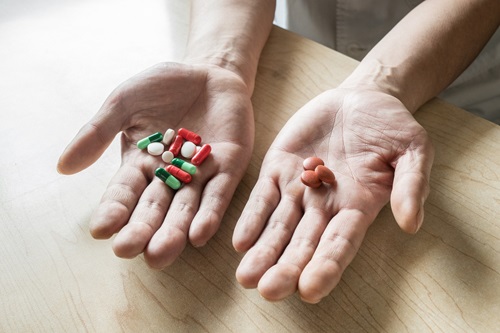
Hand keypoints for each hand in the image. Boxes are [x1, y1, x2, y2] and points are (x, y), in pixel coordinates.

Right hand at [58, 62, 253, 267]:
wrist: (207, 73)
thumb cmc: (162, 88)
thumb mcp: (124, 103)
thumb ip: (98, 132)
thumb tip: (63, 167)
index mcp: (140, 164)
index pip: (124, 193)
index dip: (113, 210)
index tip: (100, 230)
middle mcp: (169, 177)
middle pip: (154, 208)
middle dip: (141, 229)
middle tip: (129, 249)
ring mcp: (200, 175)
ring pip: (186, 208)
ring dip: (174, 231)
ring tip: (160, 253)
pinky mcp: (229, 167)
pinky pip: (219, 193)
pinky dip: (210, 213)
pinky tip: (199, 234)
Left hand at [233, 88, 433, 302]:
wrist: (362, 100)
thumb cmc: (392, 129)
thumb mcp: (413, 151)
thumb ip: (411, 185)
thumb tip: (411, 223)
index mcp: (357, 206)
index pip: (341, 243)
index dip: (326, 266)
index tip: (310, 289)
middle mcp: (324, 205)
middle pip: (303, 242)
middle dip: (286, 267)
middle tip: (268, 290)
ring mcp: (299, 188)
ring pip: (278, 225)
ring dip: (262, 251)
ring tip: (246, 277)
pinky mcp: (278, 167)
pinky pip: (262, 197)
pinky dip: (252, 218)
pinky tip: (240, 240)